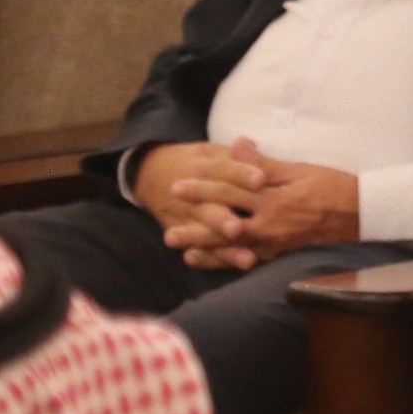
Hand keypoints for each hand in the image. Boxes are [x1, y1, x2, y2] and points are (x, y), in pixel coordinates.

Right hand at [137, 141, 269, 267]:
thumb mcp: (211, 152)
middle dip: (224, 219)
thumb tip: (251, 143)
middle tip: (239, 229)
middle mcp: (192, 196)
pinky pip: (200, 251)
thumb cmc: (196, 163)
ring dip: (226, 249)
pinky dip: (214, 262)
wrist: (151, 174)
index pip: (223, 170)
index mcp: (202, 168)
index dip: (242, 174)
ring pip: (206, 235)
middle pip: (210, 207)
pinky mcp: (182, 233)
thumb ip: (234, 155)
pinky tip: (230, 270)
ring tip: (247, 260)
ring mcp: (185, 218)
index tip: (261, 179)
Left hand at [146, 137, 361, 268]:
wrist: (361, 213)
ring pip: (231, 244)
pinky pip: (246, 257)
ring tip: (177, 245)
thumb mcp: (299, 169)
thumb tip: (238, 146)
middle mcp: (269, 223)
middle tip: (167, 225)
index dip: (203, 187)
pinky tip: (205, 259)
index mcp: (272, 198)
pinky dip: (224, 259)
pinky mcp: (279, 251)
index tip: (178, 185)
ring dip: (202, 245)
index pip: (230, 191)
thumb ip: (264, 164)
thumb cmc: (332, 186)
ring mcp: (273, 241)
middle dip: (194, 221)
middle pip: (224, 221)